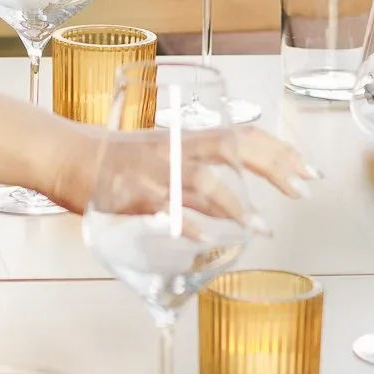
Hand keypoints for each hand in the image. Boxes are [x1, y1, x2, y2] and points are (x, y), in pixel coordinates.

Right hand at [44, 116, 319, 215]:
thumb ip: (197, 187)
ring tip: (260, 227)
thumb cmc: (114, 163)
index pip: (244, 135)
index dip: (280, 151)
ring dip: (236, 203)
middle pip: (235, 147)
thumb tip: (235, 209)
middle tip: (302, 189)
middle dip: (274, 165)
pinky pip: (165, 205)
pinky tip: (206, 237)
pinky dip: (187, 221)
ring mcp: (156, 168)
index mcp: (187, 138)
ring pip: (204, 179)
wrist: (64, 155)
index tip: (309, 171)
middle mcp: (177, 147)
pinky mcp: (133, 190)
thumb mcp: (163, 166)